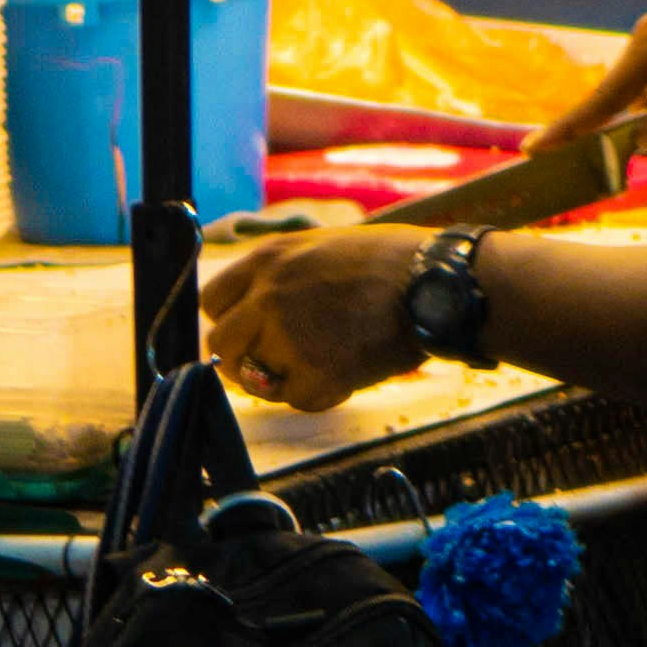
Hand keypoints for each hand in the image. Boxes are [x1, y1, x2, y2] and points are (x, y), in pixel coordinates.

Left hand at [202, 216, 428, 413]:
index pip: (212, 301)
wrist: (434, 282)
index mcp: (268, 260)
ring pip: (256, 380)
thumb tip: (256, 305)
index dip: (230, 320)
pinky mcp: (318, 373)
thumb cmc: (389, 261)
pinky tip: (342, 375)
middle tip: (269, 363)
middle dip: (241, 358)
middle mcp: (267, 297)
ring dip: (281, 380)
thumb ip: (282, 273)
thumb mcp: (320, 245)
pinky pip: (297, 400)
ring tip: (316, 366)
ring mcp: (289, 337)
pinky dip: (318, 395)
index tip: (246, 331)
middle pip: (222, 345)